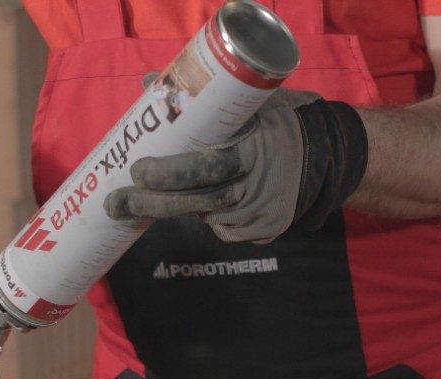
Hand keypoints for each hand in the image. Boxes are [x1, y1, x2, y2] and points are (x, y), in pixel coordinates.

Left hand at [104, 88, 368, 243]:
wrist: (324, 155)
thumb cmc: (275, 122)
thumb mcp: (246, 103)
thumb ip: (200, 98)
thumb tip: (150, 83)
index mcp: (253, 153)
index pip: (205, 167)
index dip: (169, 173)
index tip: (137, 169)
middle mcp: (257, 190)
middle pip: (196, 203)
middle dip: (151, 204)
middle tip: (116, 203)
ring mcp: (261, 217)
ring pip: (206, 217)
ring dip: (179, 206)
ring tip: (164, 192)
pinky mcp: (264, 233)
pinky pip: (224, 228)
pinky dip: (209, 216)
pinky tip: (213, 200)